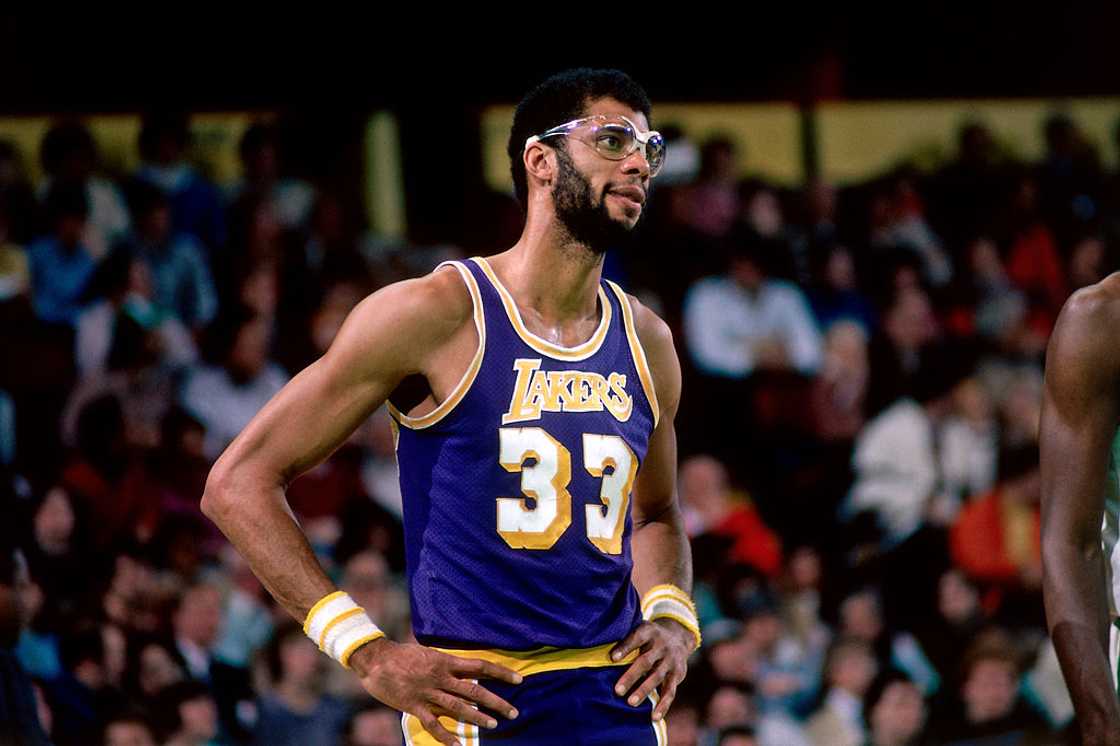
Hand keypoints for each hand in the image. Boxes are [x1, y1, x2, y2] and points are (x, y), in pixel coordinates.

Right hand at [350, 637, 521, 745]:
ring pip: (458, 707)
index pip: (480, 666)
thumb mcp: (429, 652)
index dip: (501, 673)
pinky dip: (446, 736)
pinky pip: (433, 724)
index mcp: (446, 661)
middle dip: (496, 701)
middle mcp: (441, 677)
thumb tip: (464, 666)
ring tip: (494, 725)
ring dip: (477, 717)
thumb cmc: (402, 654)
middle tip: (513, 712)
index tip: (519, 679)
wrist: (376, 659)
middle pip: (475, 690)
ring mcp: (428, 692)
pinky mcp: (415, 706)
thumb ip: (446, 662)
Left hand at [610, 619, 693, 720]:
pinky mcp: (677, 675)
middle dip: (631, 676)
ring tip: (630, 703)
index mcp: (649, 632)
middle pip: (645, 661)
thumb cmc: (649, 637)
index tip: (612, 658)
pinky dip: (663, 705)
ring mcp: (670, 661)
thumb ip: (624, 637)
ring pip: (657, 677)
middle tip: (617, 690)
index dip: (624, 647)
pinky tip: (654, 717)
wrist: (678, 637)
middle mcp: (661, 645)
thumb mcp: (640, 629)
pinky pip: (670, 691)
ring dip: (644, 690)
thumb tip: (597, 648)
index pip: (636, 638)